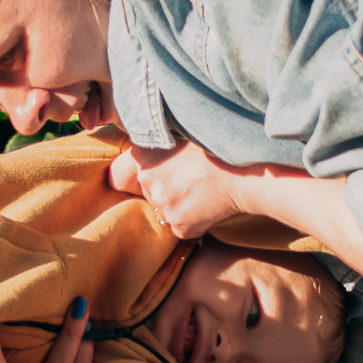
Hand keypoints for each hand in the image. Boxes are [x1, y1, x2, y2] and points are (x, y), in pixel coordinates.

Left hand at [107, 142, 248, 238]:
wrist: (245, 175)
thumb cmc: (218, 151)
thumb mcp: (182, 136)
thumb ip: (158, 144)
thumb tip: (142, 152)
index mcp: (144, 157)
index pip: (116, 176)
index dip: (126, 177)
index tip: (138, 179)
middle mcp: (148, 181)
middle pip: (147, 194)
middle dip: (163, 190)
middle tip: (189, 180)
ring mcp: (163, 206)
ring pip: (164, 211)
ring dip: (179, 205)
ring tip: (202, 191)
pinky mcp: (178, 226)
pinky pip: (179, 226)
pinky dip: (192, 220)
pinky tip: (207, 205)